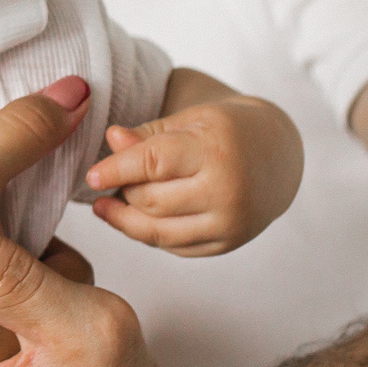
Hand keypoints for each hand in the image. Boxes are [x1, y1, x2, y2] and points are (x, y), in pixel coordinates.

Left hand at [85, 97, 301, 254]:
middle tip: (104, 181)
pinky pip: (173, 247)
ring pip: (158, 232)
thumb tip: (111, 140)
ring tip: (105, 206)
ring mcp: (229, 225)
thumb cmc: (226, 130)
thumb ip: (149, 134)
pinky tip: (134, 218)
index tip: (90, 174)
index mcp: (217, 150)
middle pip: (152, 200)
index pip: (155, 163)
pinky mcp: (225, 245)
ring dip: (125, 220)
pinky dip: (148, 233)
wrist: (277, 157)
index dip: (116, 169)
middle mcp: (227, 192)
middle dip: (122, 192)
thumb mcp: (190, 119)